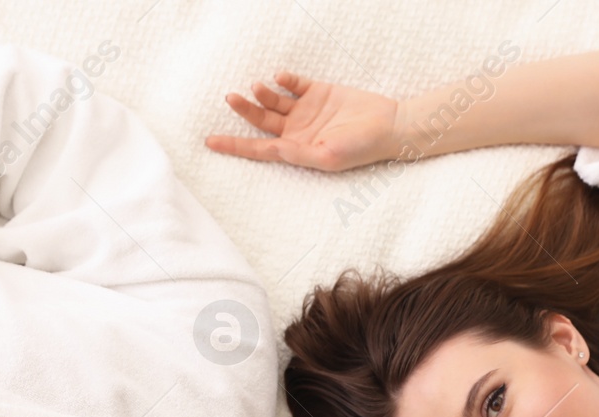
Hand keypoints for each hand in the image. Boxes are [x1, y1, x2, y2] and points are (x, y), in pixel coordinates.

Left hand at [204, 73, 401, 171]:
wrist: (388, 124)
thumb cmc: (361, 148)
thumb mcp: (328, 157)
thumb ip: (299, 154)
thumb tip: (272, 149)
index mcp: (296, 150)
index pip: (258, 149)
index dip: (234, 145)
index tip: (210, 142)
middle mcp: (297, 131)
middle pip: (261, 121)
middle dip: (244, 110)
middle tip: (230, 98)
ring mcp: (307, 111)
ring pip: (274, 101)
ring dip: (262, 93)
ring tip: (259, 86)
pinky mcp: (318, 92)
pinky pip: (294, 84)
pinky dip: (285, 79)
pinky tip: (281, 77)